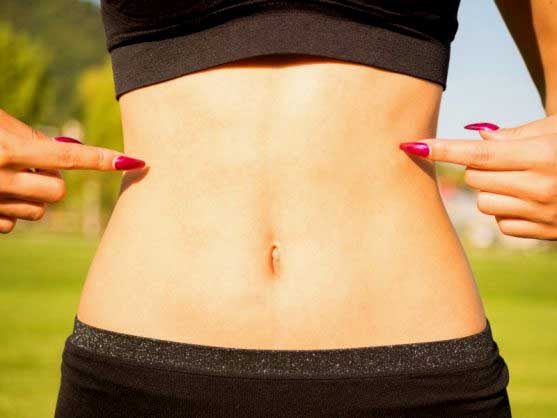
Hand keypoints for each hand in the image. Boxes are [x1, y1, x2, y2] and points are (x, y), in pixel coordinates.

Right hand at [0, 109, 146, 233]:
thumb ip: (31, 138)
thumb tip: (71, 149)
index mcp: (8, 150)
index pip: (69, 156)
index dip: (103, 159)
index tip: (137, 162)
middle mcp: (1, 177)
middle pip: (58, 191)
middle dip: (50, 180)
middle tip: (27, 166)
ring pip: (38, 211)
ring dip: (29, 197)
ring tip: (4, 180)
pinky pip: (12, 224)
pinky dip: (8, 211)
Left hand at [399, 114, 556, 240]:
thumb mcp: (556, 131)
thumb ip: (515, 135)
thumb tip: (475, 135)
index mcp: (542, 155)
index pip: (477, 153)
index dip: (442, 149)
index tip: (412, 145)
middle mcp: (540, 186)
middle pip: (475, 178)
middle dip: (480, 168)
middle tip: (505, 162)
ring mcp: (541, 213)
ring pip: (483, 202)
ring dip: (491, 190)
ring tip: (520, 182)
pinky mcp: (543, 233)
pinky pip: (501, 223)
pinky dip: (507, 211)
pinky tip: (529, 202)